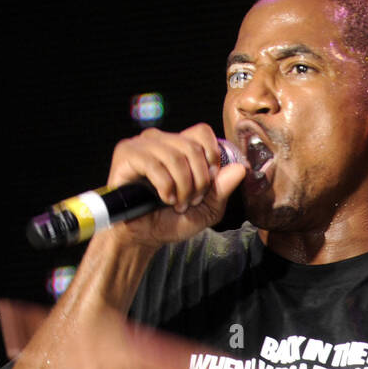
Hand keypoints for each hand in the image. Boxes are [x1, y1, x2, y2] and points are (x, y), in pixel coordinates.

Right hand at [101, 122, 247, 248]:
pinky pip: (154, 164)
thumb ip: (222, 189)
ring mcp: (142, 144)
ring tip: (176, 204)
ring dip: (182, 187)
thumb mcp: (206, 209)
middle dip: (198, 181)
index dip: (212, 155)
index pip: (202, 132)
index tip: (209, 182)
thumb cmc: (171, 220)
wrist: (143, 236)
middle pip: (193, 147)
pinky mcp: (126, 154)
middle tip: (190, 201)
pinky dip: (165, 187)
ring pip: (176, 156)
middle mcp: (161, 139)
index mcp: (179, 146)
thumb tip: (240, 169)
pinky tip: (164, 199)